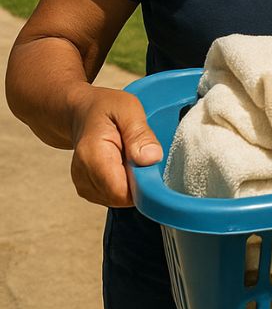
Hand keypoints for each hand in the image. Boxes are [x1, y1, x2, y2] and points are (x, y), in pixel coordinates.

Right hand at [69, 86, 161, 207]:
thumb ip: (140, 134)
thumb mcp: (129, 109)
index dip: (144, 184)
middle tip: (140, 153)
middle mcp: (83, 176)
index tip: (151, 163)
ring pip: (121, 199)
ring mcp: (85, 186)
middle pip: (123, 197)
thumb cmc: (106, 108)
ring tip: (129, 155)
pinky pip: (116, 197)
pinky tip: (123, 164)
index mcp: (92, 156)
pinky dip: (126, 183)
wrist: (81, 113)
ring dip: (133, 182)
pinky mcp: (89, 190)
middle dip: (140, 181)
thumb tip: (152, 159)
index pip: (121, 191)